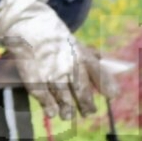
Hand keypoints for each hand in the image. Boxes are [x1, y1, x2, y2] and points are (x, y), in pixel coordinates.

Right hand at [0, 0, 101, 122]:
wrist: (28, 25)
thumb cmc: (55, 38)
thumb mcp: (76, 44)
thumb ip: (92, 61)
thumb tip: (108, 82)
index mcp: (81, 54)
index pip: (98, 72)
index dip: (106, 84)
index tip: (113, 95)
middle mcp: (69, 64)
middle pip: (82, 90)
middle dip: (86, 104)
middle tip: (89, 112)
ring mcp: (52, 72)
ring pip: (64, 98)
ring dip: (68, 109)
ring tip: (68, 115)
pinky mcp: (36, 78)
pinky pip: (45, 97)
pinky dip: (50, 107)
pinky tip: (52, 112)